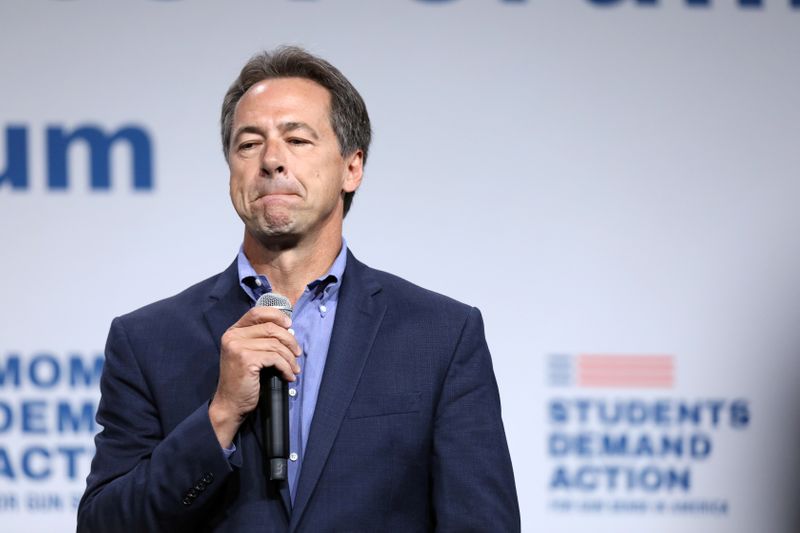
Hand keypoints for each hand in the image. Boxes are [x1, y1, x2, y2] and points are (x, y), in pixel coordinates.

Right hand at [209, 306, 301, 446]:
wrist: (230, 404)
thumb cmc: (243, 380)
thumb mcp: (249, 354)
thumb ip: (261, 339)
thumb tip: (288, 329)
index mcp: (233, 331)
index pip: (257, 312)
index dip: (277, 316)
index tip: (289, 326)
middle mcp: (233, 336)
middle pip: (271, 328)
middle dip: (290, 341)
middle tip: (297, 354)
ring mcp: (238, 347)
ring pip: (276, 344)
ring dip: (290, 358)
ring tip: (294, 368)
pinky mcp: (246, 359)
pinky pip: (275, 358)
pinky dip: (286, 367)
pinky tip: (288, 376)